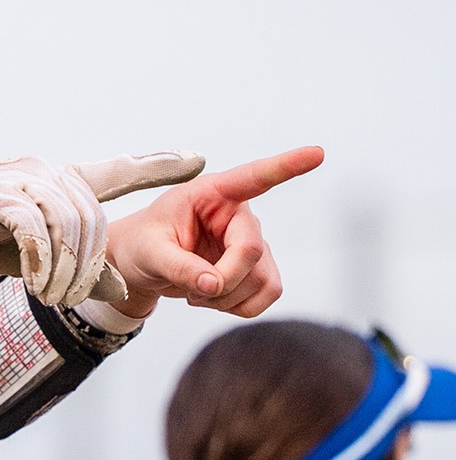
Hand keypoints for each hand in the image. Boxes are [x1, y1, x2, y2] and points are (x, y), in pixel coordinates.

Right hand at [0, 151, 203, 306]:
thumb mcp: (37, 257)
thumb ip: (80, 267)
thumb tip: (121, 290)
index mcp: (63, 182)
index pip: (119, 171)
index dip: (159, 166)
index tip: (201, 162)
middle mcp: (49, 174)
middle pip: (93, 219)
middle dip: (90, 265)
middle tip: (74, 297)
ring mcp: (23, 180)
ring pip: (66, 225)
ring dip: (65, 269)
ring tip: (53, 295)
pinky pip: (33, 229)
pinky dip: (40, 259)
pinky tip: (38, 282)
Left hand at [103, 146, 323, 318]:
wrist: (142, 266)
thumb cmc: (142, 245)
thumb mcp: (149, 252)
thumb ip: (179, 267)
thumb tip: (213, 285)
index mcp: (212, 195)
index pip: (253, 177)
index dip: (286, 166)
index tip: (316, 153)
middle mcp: (238, 216)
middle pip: (251, 251)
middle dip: (222, 279)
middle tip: (190, 289)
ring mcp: (252, 242)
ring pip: (262, 280)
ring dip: (226, 298)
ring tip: (195, 291)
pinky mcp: (258, 269)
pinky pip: (266, 295)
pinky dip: (238, 307)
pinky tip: (212, 297)